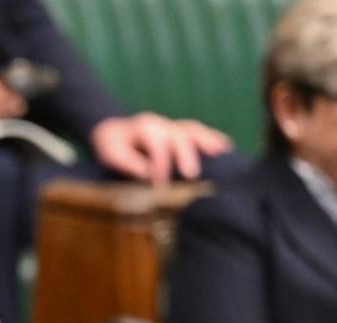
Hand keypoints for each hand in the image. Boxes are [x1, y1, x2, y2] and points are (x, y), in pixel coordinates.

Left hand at [90, 112, 231, 182]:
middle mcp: (162, 124)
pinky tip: (225, 147)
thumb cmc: (112, 145)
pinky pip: (198, 132)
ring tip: (220, 153)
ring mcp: (173, 127)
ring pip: (192, 130)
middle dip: (186, 154)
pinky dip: (212, 138)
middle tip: (191, 175)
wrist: (114, 131)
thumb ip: (126, 161)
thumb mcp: (110, 153)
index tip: (160, 183)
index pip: (157, 142)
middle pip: (179, 134)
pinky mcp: (180, 132)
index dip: (160, 162)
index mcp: (144, 127)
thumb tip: (146, 172)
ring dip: (207, 142)